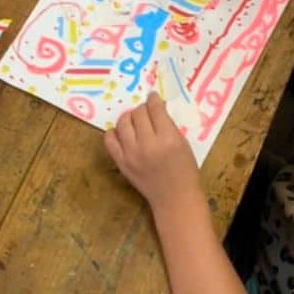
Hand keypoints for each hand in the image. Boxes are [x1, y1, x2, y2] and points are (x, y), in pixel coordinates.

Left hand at [104, 93, 200, 213]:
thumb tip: (156, 108)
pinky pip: (109, 140)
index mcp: (168, 138)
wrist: (173, 196)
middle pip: (138, 114)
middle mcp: (147, 144)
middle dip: (142, 108)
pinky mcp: (121, 162)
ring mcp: (131, 154)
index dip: (153, 100)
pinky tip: (121, 132)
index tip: (152, 97)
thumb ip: (169, 126)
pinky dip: (113, 132)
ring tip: (134, 119)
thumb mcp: (183, 144)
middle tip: (146, 111)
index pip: (155, 109)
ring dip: (128, 117)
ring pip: (122, 123)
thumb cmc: (184, 170)